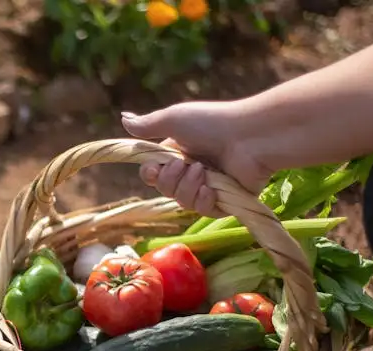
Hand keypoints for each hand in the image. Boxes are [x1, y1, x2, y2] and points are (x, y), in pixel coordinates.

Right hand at [121, 101, 273, 216]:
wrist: (249, 137)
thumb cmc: (212, 123)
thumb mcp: (174, 119)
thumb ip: (147, 125)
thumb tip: (123, 117)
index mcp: (179, 153)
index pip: (153, 173)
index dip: (150, 174)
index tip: (153, 168)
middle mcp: (192, 170)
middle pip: (164, 190)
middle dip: (170, 180)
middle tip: (184, 165)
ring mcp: (209, 186)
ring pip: (182, 201)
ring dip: (188, 188)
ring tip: (203, 172)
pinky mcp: (225, 201)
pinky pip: (203, 211)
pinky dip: (203, 200)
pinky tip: (211, 190)